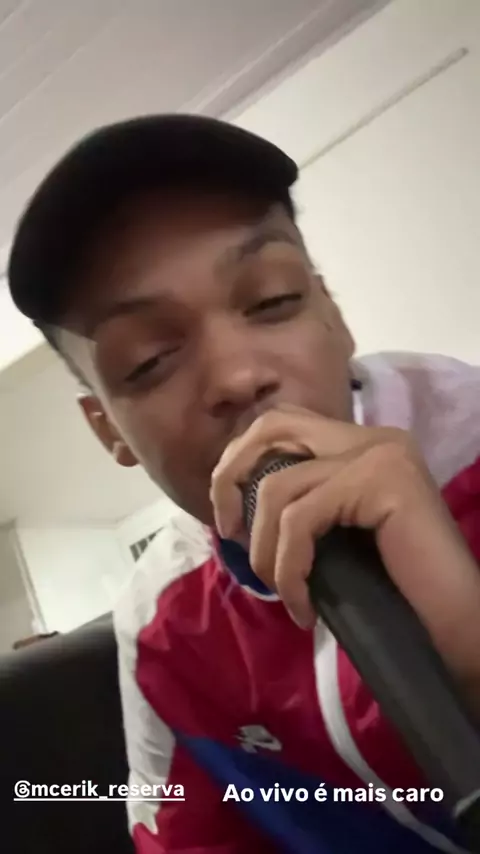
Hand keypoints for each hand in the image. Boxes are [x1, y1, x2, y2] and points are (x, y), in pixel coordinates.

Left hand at [211, 405, 479, 687]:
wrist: (456, 625)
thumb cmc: (399, 590)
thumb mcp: (338, 536)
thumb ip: (306, 506)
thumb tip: (239, 507)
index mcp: (363, 444)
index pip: (285, 426)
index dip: (242, 462)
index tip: (231, 520)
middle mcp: (373, 437)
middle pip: (272, 426)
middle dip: (231, 476)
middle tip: (228, 534)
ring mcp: (380, 453)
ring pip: (278, 486)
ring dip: (266, 551)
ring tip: (283, 595)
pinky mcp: (381, 480)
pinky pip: (300, 519)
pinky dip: (289, 568)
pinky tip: (303, 606)